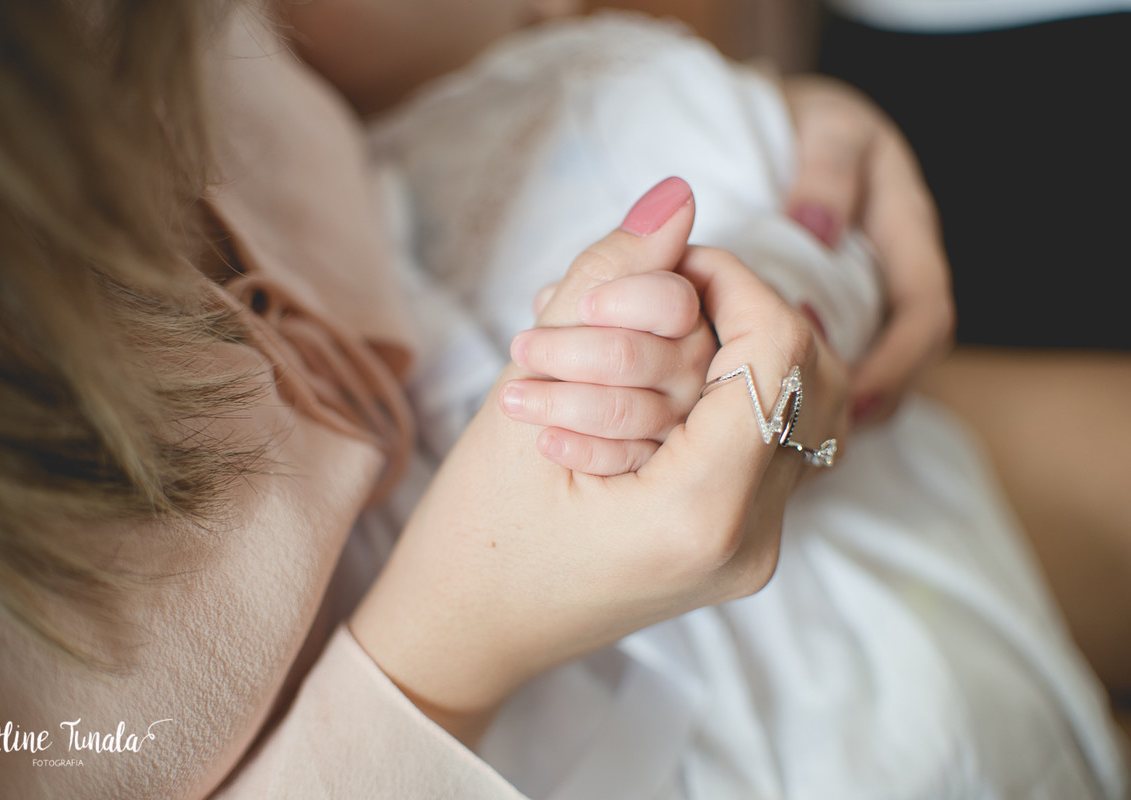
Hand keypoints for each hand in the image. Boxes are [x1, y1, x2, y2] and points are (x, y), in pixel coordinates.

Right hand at [350, 179, 846, 743]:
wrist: (465, 637)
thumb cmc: (472, 534)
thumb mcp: (524, 395)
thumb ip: (606, 286)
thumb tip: (678, 195)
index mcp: (698, 514)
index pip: (778, 350)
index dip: (731, 280)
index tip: (665, 266)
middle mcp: (750, 541)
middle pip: (813, 374)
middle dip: (744, 313)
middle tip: (663, 301)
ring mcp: (754, 550)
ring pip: (803, 405)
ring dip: (741, 351)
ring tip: (655, 344)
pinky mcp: (741, 545)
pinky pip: (772, 440)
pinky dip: (729, 393)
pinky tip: (660, 387)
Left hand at [782, 74, 954, 424]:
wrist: (794, 123)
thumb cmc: (813, 122)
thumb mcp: (828, 130)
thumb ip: (827, 171)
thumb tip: (816, 227)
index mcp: (907, 234)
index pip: (925, 313)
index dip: (897, 361)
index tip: (851, 396)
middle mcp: (894, 274)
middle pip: (906, 357)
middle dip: (869, 402)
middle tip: (817, 442)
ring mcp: (867, 295)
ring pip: (871, 365)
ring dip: (839, 406)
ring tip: (792, 442)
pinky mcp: (834, 311)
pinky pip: (837, 361)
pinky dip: (811, 390)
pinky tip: (772, 413)